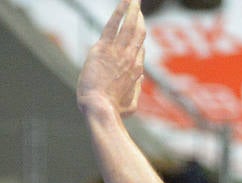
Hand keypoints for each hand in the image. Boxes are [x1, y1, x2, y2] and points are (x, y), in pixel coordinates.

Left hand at [77, 0, 145, 119]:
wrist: (101, 109)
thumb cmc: (113, 112)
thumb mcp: (130, 105)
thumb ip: (136, 90)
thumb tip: (140, 78)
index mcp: (135, 71)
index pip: (140, 50)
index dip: (139, 40)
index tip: (137, 30)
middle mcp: (130, 58)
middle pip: (138, 33)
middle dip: (138, 18)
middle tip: (138, 6)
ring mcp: (118, 52)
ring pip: (129, 25)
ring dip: (133, 9)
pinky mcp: (104, 48)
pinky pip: (113, 25)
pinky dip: (120, 11)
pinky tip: (126, 0)